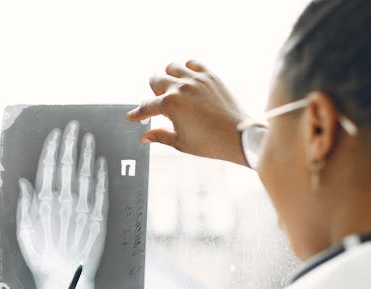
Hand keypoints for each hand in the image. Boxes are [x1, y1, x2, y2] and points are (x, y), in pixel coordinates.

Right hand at [17, 120, 107, 288]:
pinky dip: (101, 176)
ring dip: (87, 154)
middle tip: (73, 127)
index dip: (52, 148)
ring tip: (88, 139)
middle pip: (67, 166)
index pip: (48, 168)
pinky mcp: (98, 221)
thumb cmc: (40, 256)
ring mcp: (82, 212)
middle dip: (70, 144)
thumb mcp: (24, 233)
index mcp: (43, 204)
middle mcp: (64, 204)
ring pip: (86, 175)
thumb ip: (24, 206)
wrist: (63, 279)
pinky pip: (100, 193)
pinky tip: (101, 163)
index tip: (56, 134)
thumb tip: (23, 183)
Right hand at [126, 59, 248, 165]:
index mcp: (170, 105)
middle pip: (155, 79)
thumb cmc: (209, 143)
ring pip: (172, 67)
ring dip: (169, 77)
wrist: (238, 136)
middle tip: (161, 103)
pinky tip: (189, 82)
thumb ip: (160, 136)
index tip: (132, 117)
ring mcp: (196, 79)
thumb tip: (145, 136)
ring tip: (175, 90)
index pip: (146, 106)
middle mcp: (181, 87)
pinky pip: (192, 63)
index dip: (137, 114)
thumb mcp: (180, 142)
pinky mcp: (210, 76)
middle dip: (153, 92)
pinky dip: (188, 70)